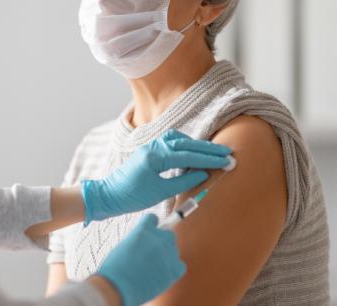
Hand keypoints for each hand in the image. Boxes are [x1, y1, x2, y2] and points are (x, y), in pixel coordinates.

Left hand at [81, 129, 230, 224]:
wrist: (109, 195)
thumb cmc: (132, 196)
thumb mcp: (160, 193)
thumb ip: (183, 182)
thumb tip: (203, 174)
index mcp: (156, 156)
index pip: (188, 155)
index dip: (209, 159)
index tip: (226, 161)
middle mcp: (153, 147)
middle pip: (186, 144)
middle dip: (208, 149)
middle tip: (227, 153)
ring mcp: (150, 147)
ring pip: (178, 140)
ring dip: (196, 145)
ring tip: (213, 152)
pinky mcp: (149, 151)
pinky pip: (170, 142)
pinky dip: (184, 145)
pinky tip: (192, 151)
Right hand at [95, 214, 184, 305]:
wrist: (119, 286)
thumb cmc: (116, 268)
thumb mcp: (124, 245)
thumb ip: (138, 240)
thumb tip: (146, 244)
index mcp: (144, 229)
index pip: (153, 219)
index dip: (150, 227)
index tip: (148, 234)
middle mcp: (159, 237)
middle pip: (168, 234)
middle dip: (161, 242)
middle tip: (151, 254)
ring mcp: (168, 252)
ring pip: (173, 250)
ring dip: (165, 257)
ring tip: (151, 269)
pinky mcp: (175, 269)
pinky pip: (180, 266)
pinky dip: (173, 270)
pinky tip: (161, 275)